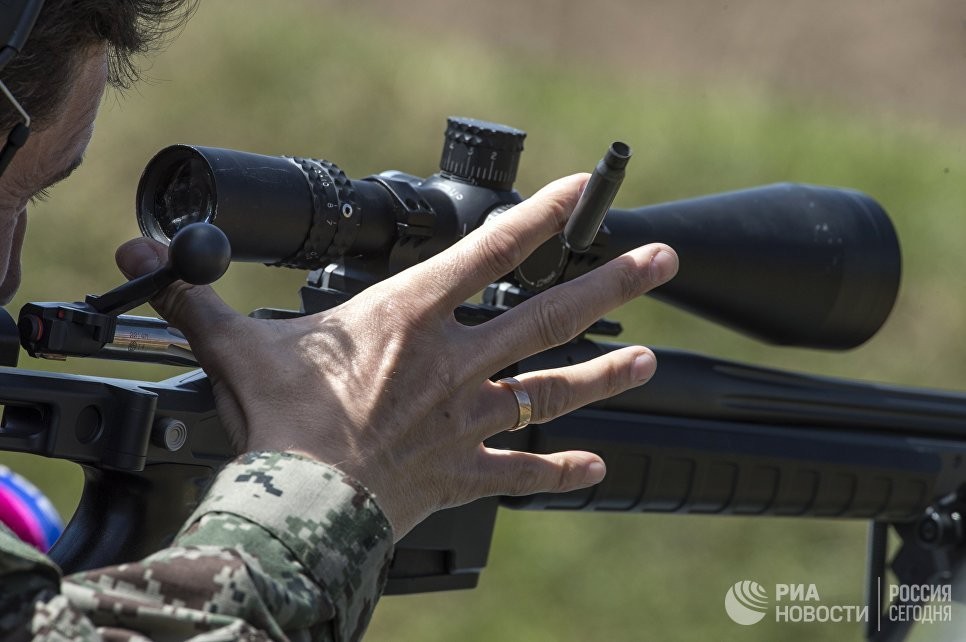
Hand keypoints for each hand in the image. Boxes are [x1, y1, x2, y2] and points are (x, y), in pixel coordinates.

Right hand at [115, 174, 677, 538]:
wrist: (302, 502)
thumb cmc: (281, 421)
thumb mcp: (238, 346)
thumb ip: (202, 298)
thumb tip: (139, 253)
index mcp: (410, 318)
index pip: (489, 251)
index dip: (540, 215)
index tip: (582, 192)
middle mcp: (455, 363)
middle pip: (549, 314)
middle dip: (611, 282)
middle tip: (661, 262)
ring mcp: (469, 419)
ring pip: (553, 388)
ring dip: (604, 374)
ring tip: (649, 361)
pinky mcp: (465, 471)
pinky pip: (523, 472)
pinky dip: (558, 472)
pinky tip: (596, 470)